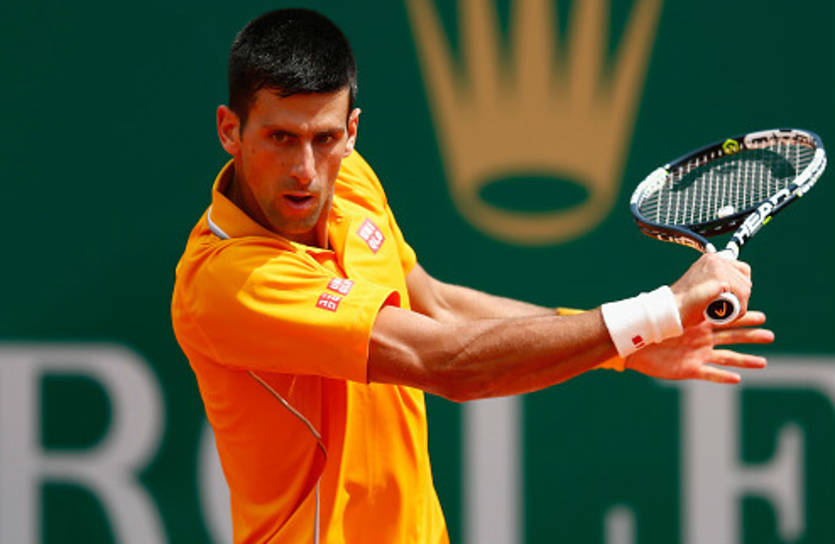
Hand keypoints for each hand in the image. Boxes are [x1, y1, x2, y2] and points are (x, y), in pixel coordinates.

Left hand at [624, 311, 773, 383]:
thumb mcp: (674, 311)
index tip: (763, 317)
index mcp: (699, 324)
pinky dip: (722, 376)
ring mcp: (697, 355)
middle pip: (732, 339)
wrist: (633, 343)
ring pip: (726, 358)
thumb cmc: (650, 325)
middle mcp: (701, 340)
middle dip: (751, 337)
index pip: (727, 321)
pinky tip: (737, 378)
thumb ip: (693, 299)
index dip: (744, 319)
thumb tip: (710, 282)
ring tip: (763, 362)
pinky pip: (709, 374)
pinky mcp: (688, 369)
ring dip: (745, 360)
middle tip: (770, 335)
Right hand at [671, 252, 752, 326]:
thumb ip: (717, 281)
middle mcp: (716, 259)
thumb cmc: (685, 303)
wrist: (672, 309)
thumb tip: (736, 284)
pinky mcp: (720, 279)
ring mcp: (718, 267)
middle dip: (741, 296)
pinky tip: (725, 313)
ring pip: (745, 289)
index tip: (730, 298)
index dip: (739, 287)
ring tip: (723, 311)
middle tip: (727, 307)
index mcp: (711, 259)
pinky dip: (737, 309)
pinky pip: (741, 296)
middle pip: (745, 279)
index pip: (741, 269)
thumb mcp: (703, 285)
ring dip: (739, 304)